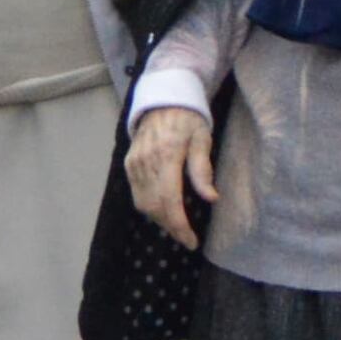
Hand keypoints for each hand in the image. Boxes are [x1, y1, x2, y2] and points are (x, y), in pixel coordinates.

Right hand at [124, 106, 213, 243]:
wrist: (162, 98)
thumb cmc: (188, 118)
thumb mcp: (202, 139)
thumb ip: (202, 169)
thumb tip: (211, 198)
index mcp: (166, 155)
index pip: (170, 201)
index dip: (180, 226)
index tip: (192, 241)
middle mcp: (146, 162)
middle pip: (155, 207)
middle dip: (171, 227)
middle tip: (187, 237)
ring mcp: (134, 163)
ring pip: (143, 204)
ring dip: (160, 219)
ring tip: (177, 226)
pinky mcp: (129, 164)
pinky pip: (136, 194)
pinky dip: (149, 207)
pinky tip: (163, 210)